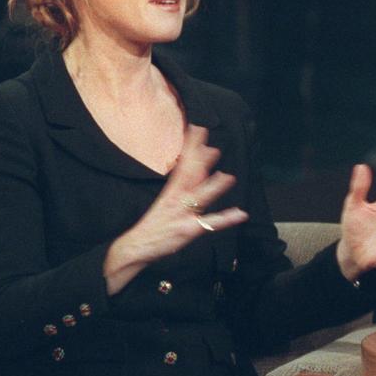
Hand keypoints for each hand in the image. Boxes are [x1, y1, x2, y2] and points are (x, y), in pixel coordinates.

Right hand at [104, 125, 248, 293]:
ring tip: (228, 177)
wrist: (136, 246)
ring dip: (214, 187)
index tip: (197, 129)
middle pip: (189, 176)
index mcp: (171, 192)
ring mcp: (182, 214)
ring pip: (199, 197)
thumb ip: (182, 185)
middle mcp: (176, 200)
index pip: (182, 165)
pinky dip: (225, 219)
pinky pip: (209, 224)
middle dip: (201, 160)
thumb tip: (200, 170)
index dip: (190, 147)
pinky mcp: (188, 230)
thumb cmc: (155, 224)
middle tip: (214, 148)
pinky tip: (239, 214)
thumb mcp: (167, 201)